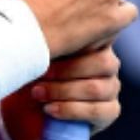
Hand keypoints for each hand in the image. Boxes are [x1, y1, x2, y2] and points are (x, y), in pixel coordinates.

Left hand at [0, 44, 124, 139]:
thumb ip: (50, 44)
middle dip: (66, 71)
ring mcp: (111, 87)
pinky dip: (72, 110)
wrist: (28, 107)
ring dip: (64, 92)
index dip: (72, 48)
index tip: (44, 56)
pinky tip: (50, 109)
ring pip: (97, 88)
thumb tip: (44, 28)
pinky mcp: (110, 111)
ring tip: (38, 94)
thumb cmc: (33, 74)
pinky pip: (99, 111)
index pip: (99, 38)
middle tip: (39, 76)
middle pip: (103, 63)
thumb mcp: (39, 56)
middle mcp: (108, 63)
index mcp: (96, 42)